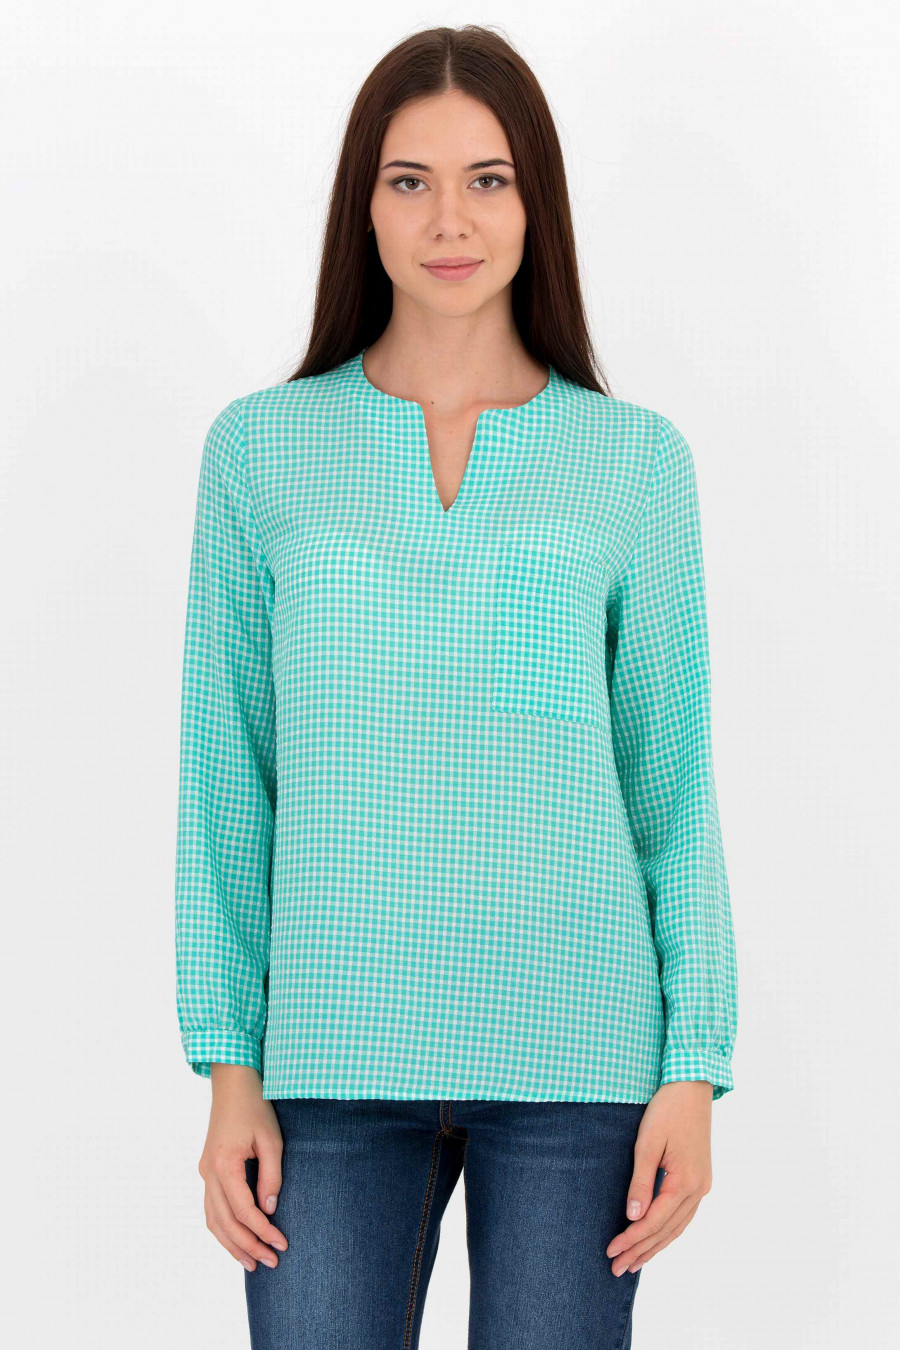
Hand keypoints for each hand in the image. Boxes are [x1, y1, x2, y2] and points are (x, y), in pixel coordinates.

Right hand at [198, 1065, 288, 1272]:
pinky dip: (222, 1228)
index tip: (281, 1244)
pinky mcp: (207, 1170)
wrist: (232, 1083)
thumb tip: (270, 1209)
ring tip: (251, 1263)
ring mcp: (204, 1172)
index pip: (243, 1210)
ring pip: (213, 1220)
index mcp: (224, 1164)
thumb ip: (271, 1176)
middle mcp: (208, 1172)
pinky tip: (235, 1239)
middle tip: (270, 1263)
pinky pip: (211, 1208)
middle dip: (248, 1246)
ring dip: (231, 1244)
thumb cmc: (255, 1107)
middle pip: (225, 1222)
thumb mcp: (271, 1139)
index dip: (263, 1231)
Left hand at [606, 1080, 713, 1276]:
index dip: (631, 1239)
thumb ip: (641, 1182)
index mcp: (686, 1182)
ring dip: (655, 1246)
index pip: (654, 1221)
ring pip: (678, 1227)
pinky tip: (656, 1239)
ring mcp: (703, 1186)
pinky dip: (668, 1231)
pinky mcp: (700, 1179)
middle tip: (616, 1269)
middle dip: (641, 1251)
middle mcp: (699, 1189)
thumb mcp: (647, 1143)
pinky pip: (683, 1216)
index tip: (611, 1251)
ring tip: (634, 1263)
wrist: (692, 1086)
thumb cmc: (666, 1110)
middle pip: (667, 1231)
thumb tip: (632, 1217)